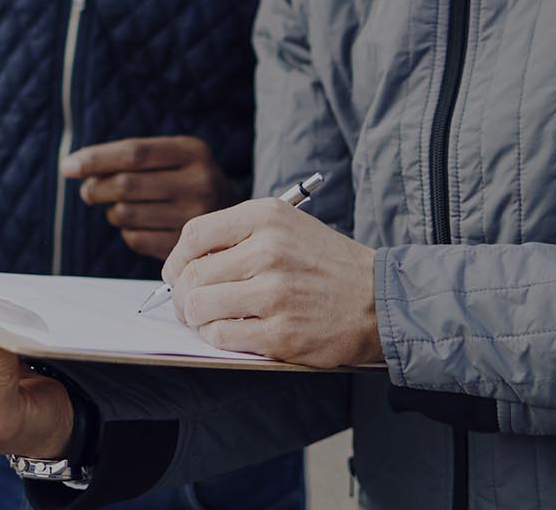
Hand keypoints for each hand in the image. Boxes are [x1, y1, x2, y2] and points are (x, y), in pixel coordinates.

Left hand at [61, 136, 244, 258]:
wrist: (234, 216)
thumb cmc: (186, 179)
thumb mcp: (173, 156)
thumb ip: (130, 157)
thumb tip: (75, 169)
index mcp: (193, 151)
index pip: (133, 153)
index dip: (95, 159)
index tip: (67, 166)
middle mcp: (199, 183)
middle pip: (125, 185)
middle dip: (95, 187)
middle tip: (88, 190)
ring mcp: (195, 218)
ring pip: (125, 214)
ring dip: (111, 211)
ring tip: (120, 206)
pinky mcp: (185, 247)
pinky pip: (134, 239)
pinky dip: (126, 232)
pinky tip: (139, 225)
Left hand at [162, 197, 382, 368]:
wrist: (378, 299)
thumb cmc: (326, 263)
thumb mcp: (286, 227)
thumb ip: (238, 236)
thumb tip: (184, 264)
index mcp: (266, 217)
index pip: (194, 235)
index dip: (176, 260)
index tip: (178, 274)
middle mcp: (268, 250)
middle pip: (191, 275)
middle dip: (182, 295)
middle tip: (190, 305)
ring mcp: (275, 293)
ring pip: (200, 307)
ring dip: (197, 319)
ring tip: (209, 320)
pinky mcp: (281, 332)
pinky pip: (222, 336)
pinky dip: (217, 338)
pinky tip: (232, 333)